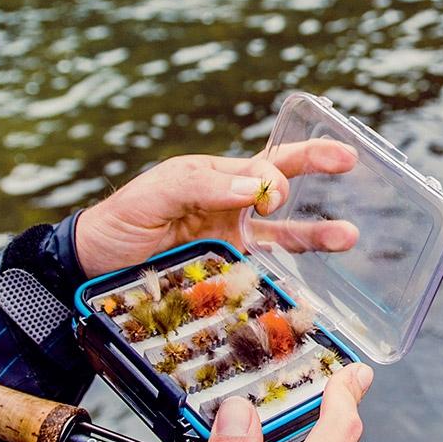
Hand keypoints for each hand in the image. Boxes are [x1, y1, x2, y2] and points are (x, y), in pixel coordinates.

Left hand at [72, 140, 358, 277]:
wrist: (93, 269)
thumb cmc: (120, 222)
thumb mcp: (152, 194)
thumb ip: (199, 184)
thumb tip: (253, 188)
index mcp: (215, 178)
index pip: (260, 167)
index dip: (273, 179)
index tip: (269, 199)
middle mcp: (231, 206)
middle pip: (281, 182)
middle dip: (316, 165)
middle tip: (349, 158)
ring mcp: (233, 242)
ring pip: (285, 233)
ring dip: (317, 233)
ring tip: (349, 236)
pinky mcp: (229, 274)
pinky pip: (267, 271)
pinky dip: (293, 275)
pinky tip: (317, 283)